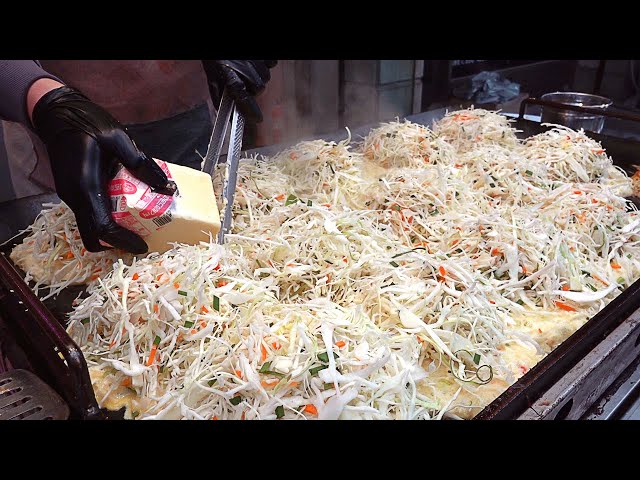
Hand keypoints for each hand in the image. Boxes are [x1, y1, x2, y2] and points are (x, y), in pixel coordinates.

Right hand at [30, 84, 169, 253]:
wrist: (55, 114)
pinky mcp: (73, 192)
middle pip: (94, 235)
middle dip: (117, 242)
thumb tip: (164, 186)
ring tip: (139, 224)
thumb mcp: (117, 137)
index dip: (123, 241)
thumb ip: (139, 163)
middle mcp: (74, 197)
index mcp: (84, 186)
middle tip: (142, 238)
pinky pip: (90, 214)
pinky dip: (107, 218)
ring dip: (112, 231)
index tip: (143, 246)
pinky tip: (127, 208)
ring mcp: (71, 196)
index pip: (102, 227)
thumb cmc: (85, 122)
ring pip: (91, 227)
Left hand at [202, 60, 277, 122]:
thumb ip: (219, 95)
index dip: (251, 111)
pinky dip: (266, 63)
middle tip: (245, 81)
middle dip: (254, 88)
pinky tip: (255, 61)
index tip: (257, 119)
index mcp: (230, 76)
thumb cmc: (218, 57)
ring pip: (266, 77)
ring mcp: (256, 61)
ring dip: (259, 75)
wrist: (222, 39)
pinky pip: (271, 63)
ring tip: (248, 68)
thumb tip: (227, 116)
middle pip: (259, 88)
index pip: (243, 98)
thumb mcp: (213, 75)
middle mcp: (244, 69)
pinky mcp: (265, 54)